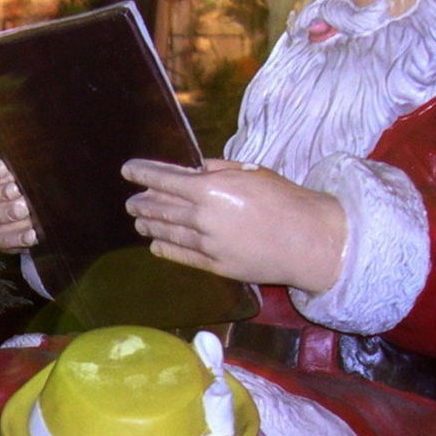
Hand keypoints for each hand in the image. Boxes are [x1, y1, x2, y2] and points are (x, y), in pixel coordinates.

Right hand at [0, 155, 37, 252]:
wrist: (17, 202)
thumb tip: (20, 161)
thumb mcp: (10, 164)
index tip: (3, 167)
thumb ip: (12, 161)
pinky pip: (0, 241)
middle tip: (17, 190)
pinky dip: (16, 238)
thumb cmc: (14, 176)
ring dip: (8, 214)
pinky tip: (32, 234)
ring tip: (25, 210)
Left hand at [122, 158, 346, 294]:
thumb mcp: (250, 172)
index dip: (142, 173)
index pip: (164, 179)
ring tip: (139, 220)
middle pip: (160, 208)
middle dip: (142, 202)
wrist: (308, 240)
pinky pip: (182, 255)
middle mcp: (203, 217)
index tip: (128, 170)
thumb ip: (215, 169)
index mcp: (211, 189)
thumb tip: (189, 169)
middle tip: (132, 200)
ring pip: (166, 232)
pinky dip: (165, 247)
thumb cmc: (284, 199)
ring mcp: (207, 244)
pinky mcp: (215, 265)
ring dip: (149, 224)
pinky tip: (155, 244)